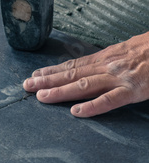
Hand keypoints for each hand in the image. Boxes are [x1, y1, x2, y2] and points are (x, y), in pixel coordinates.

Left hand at [23, 32, 148, 116]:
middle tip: (27, 86)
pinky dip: (93, 107)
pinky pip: (110, 100)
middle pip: (72, 74)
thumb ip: (111, 59)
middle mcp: (108, 66)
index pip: (73, 64)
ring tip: (41, 97)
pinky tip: (76, 113)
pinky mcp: (134, 90)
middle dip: (47, 80)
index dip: (52, 71)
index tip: (35, 75)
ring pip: (83, 85)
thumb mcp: (129, 49)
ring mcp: (120, 78)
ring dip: (60, 92)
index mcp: (106, 57)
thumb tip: (95, 65)